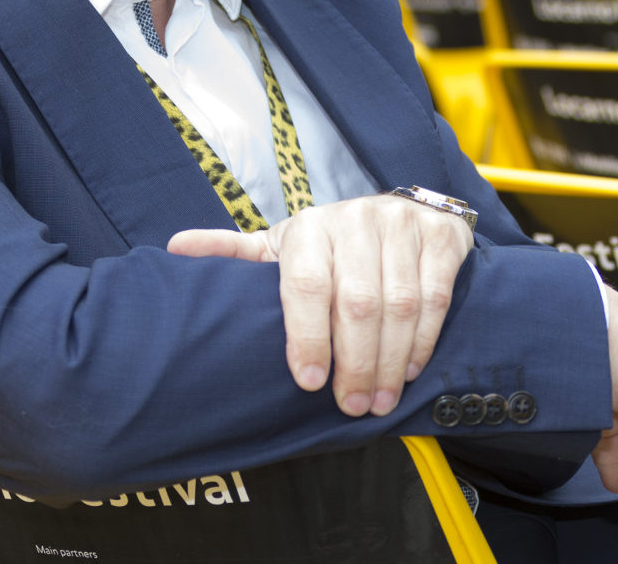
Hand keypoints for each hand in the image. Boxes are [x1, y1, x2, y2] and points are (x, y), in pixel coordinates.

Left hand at [167, 194, 473, 417]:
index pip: (307, 284)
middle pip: (358, 302)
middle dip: (355, 363)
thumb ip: (236, 254)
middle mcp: (356, 220)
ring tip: (379, 401)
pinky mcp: (442, 238)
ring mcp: (402, 226)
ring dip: (390, 362)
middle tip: (351, 407)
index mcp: (310, 227)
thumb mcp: (283, 247)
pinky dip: (422, 340)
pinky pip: (435, 297)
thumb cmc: (332, 245)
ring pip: (399, 305)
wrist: (401, 211)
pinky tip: (408, 371)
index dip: (308, 336)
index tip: (309, 382)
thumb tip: (175, 249)